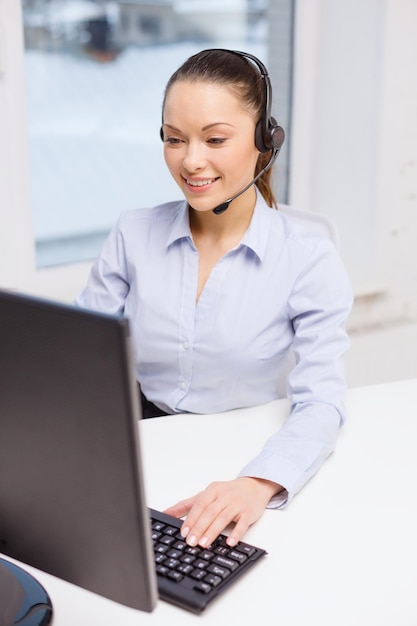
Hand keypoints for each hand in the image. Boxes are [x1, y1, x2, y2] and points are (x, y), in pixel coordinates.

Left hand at [163, 477, 281, 547]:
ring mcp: (237, 504)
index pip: (200, 505)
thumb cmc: (228, 492)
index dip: (191, 519)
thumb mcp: (206, 495)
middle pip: (210, 512)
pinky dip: (236, 533)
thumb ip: (187, 505)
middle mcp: (224, 495)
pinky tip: (230, 543)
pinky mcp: (248, 512)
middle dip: (199, 528)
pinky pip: (242, 524)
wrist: (254, 486)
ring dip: (213, 531)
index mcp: (212, 490)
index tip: (184, 532)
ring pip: (223, 518)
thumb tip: (166, 513)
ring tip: (204, 544)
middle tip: (191, 542)